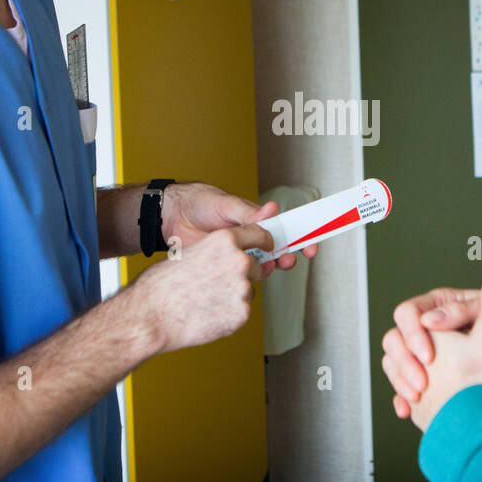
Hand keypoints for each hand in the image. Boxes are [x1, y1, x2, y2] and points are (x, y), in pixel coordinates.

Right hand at [125, 222, 275, 353]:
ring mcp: (242, 289)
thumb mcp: (188, 253)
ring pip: (248, 290)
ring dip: (233, 295)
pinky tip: (207, 313)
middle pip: (256, 266)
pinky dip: (228, 314)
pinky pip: (241, 311)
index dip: (263, 242)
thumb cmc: (160, 286)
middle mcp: (238, 261)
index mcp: (224, 240)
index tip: (266, 247)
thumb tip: (228, 255)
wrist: (149, 316)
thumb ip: (215, 252)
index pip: (259, 234)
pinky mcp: (241, 313)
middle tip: (217, 284)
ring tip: (205, 300)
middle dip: (244, 274)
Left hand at [160, 182, 317, 276]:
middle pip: (278, 252)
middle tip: (289, 260)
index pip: (284, 230)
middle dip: (288, 257)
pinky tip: (249, 276)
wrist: (170, 216)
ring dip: (269, 269)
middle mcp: (251, 239)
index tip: (310, 246)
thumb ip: (249, 213)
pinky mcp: (223, 267)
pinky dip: (247, 278)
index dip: (300, 239)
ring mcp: (238, 255)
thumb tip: (272, 210)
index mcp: (257, 221)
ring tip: (269, 267)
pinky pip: (240, 276)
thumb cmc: (199, 203)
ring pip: (261, 266)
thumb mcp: (226, 204)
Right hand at [382, 273, 481, 422]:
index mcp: (439, 306)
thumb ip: (462, 310)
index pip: (408, 313)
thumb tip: (430, 317)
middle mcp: (426, 328)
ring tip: (417, 396)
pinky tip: (408, 410)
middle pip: (395, 338)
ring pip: (393, 362)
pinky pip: (401, 387)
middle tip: (422, 383)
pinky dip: (401, 399)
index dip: (413, 333)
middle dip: (404, 362)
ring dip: (399, 380)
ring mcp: (421, 354)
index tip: (429, 357)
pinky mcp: (423, 378)